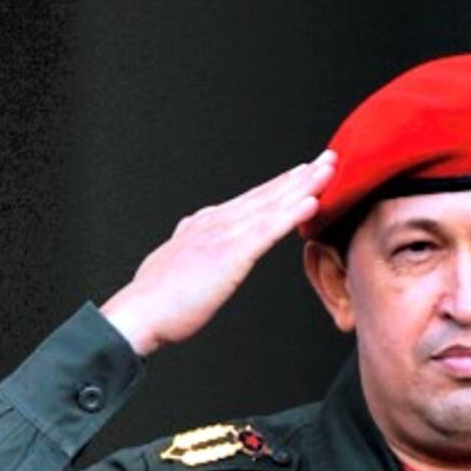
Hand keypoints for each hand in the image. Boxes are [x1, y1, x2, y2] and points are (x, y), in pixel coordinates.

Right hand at [101, 152, 337, 356]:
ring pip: (272, 205)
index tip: (303, 173)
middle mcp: (217, 221)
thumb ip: (189, 246)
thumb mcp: (175, 262)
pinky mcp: (231, 255)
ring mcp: (225, 235)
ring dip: (304, 186)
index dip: (280, 186)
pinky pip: (268, 231)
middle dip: (300, 176)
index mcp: (206, 224)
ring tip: (330, 169)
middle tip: (329, 158)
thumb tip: (193, 237)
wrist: (140, 312)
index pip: (251, 201)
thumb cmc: (157, 300)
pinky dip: (291, 214)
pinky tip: (312, 201)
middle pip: (267, 194)